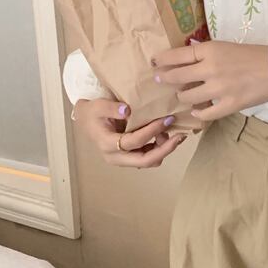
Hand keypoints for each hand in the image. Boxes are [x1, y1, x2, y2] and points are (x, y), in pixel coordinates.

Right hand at [72, 98, 192, 168]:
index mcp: (107, 144)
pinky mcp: (131, 157)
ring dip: (164, 149)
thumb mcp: (98, 106)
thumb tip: (127, 110)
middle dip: (165, 149)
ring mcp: (124, 159)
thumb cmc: (92, 112)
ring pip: (149, 161)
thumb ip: (111, 108)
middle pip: (145, 160)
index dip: (152, 131)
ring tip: (173, 133)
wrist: (87, 120)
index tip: (167, 119)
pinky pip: (149, 156)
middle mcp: (116, 157)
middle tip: (180, 136)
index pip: (134, 142)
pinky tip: (166, 134)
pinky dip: (160, 148)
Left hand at [150, 40, 267, 122]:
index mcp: (210, 50)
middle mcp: (210, 69)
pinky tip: (197, 111)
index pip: (177, 56)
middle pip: (177, 77)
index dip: (162, 60)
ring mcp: (219, 89)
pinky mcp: (229, 105)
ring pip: (187, 97)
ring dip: (182, 96)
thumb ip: (206, 52)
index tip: (154, 63)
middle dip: (164, 78)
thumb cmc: (254, 54)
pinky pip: (205, 113)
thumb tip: (187, 56)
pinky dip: (198, 113)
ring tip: (183, 95)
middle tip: (159, 79)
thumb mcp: (226, 46)